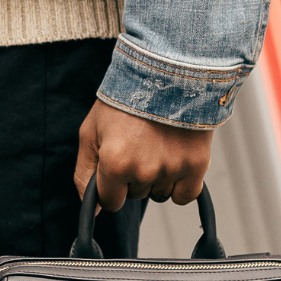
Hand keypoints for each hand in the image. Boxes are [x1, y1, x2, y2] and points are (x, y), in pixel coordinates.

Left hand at [75, 99, 212, 210]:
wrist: (167, 71)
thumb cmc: (126, 98)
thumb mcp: (91, 130)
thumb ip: (85, 172)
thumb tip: (92, 209)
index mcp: (114, 162)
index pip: (110, 201)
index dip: (111, 186)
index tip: (117, 165)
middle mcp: (143, 170)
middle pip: (136, 196)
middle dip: (134, 176)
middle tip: (138, 144)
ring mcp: (171, 169)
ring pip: (159, 194)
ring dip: (157, 177)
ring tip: (157, 143)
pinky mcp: (196, 166)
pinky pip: (184, 195)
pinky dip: (181, 184)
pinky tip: (175, 158)